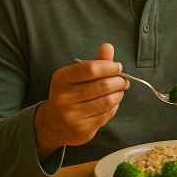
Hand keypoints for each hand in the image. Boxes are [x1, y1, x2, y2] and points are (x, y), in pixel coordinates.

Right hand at [34, 43, 128, 160]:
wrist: (53, 123)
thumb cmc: (70, 93)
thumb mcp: (76, 76)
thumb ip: (95, 62)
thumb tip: (108, 47)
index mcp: (61, 79)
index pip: (90, 68)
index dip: (109, 66)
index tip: (118, 67)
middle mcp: (64, 97)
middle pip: (103, 85)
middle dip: (119, 81)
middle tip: (124, 81)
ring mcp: (72, 115)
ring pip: (108, 101)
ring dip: (119, 94)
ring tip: (119, 91)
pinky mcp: (81, 129)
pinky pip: (107, 114)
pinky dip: (114, 107)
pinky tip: (111, 104)